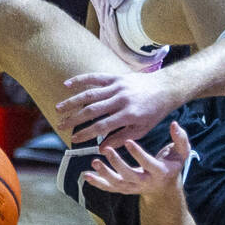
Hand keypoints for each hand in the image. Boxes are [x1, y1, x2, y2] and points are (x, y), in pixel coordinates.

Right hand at [55, 71, 178, 144]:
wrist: (165, 87)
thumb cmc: (154, 112)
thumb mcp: (141, 130)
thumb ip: (121, 138)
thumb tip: (101, 148)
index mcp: (128, 114)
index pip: (102, 126)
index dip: (86, 133)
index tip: (73, 139)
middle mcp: (121, 99)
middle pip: (92, 110)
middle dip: (74, 119)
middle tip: (61, 126)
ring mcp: (118, 86)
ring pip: (91, 94)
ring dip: (73, 101)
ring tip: (59, 108)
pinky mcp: (117, 77)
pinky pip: (96, 77)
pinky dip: (81, 79)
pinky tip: (67, 84)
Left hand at [81, 121, 191, 194]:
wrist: (165, 186)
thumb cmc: (173, 163)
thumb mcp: (182, 151)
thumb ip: (180, 138)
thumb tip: (174, 124)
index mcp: (160, 172)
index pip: (148, 164)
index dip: (138, 154)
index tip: (128, 141)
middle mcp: (145, 183)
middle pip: (129, 176)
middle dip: (117, 164)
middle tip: (106, 150)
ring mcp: (133, 188)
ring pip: (117, 184)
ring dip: (104, 174)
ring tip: (94, 162)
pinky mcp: (124, 189)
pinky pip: (110, 188)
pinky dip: (98, 183)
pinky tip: (87, 175)